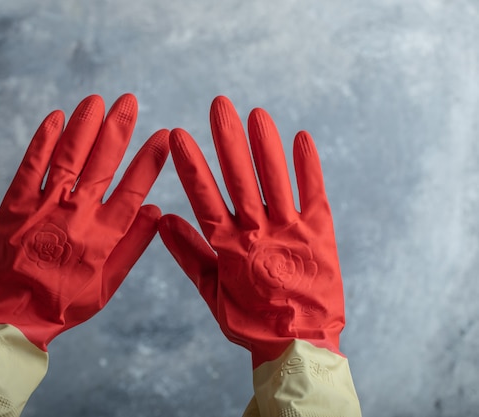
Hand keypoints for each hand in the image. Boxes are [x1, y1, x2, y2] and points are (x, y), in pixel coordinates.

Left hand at [0, 94, 168, 348]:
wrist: (12, 315)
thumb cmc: (64, 302)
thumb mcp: (107, 285)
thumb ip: (133, 247)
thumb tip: (157, 212)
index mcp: (103, 235)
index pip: (133, 189)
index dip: (150, 160)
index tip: (163, 136)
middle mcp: (77, 214)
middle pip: (102, 163)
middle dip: (118, 128)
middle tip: (129, 101)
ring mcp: (45, 206)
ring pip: (69, 156)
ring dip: (84, 126)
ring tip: (97, 100)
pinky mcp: (16, 205)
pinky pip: (32, 165)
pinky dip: (44, 140)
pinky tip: (56, 118)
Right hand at [159, 96, 343, 367]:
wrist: (299, 344)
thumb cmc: (250, 321)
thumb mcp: (212, 292)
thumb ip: (188, 255)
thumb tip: (162, 221)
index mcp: (228, 247)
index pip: (205, 198)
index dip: (192, 165)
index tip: (179, 135)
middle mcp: (258, 233)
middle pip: (240, 179)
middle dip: (228, 140)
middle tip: (220, 104)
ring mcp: (291, 231)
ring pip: (275, 180)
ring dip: (265, 145)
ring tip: (256, 113)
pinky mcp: (320, 233)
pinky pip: (314, 194)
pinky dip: (309, 167)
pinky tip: (302, 139)